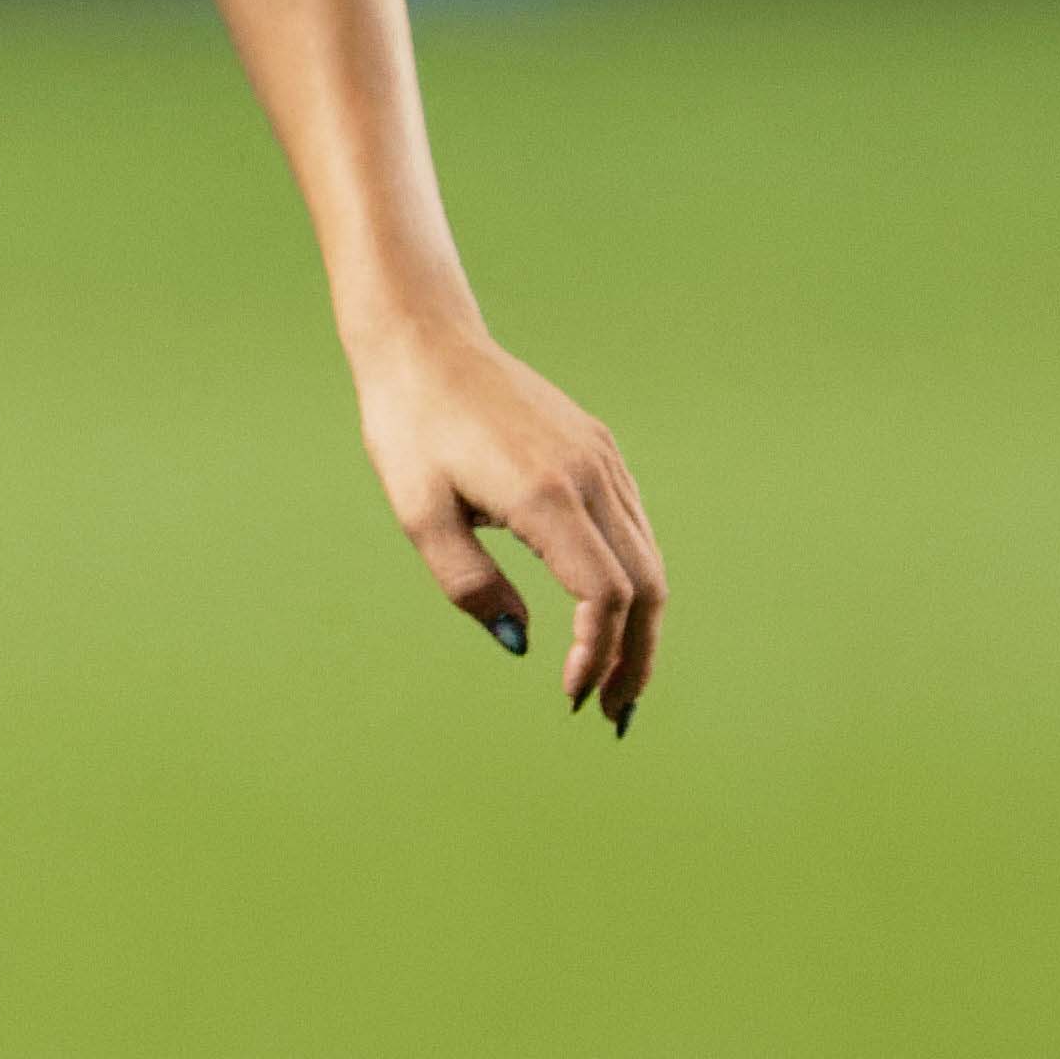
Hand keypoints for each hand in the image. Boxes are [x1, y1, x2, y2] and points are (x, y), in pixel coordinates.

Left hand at [356, 317, 663, 732]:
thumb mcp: (419, 515)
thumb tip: (521, 644)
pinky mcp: (599, 450)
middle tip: (612, 713)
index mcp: (546, 494)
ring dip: (641, 626)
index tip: (572, 695)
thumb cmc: (410, 430)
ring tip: (617, 679)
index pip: (604, 593)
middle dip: (636, 656)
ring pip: (648, 558)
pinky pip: (634, 528)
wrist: (426, 345)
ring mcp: (602, 460)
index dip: (598, 653)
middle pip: (645, 585)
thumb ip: (470, 585)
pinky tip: (609, 616)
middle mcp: (590, 475)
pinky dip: (634, 581)